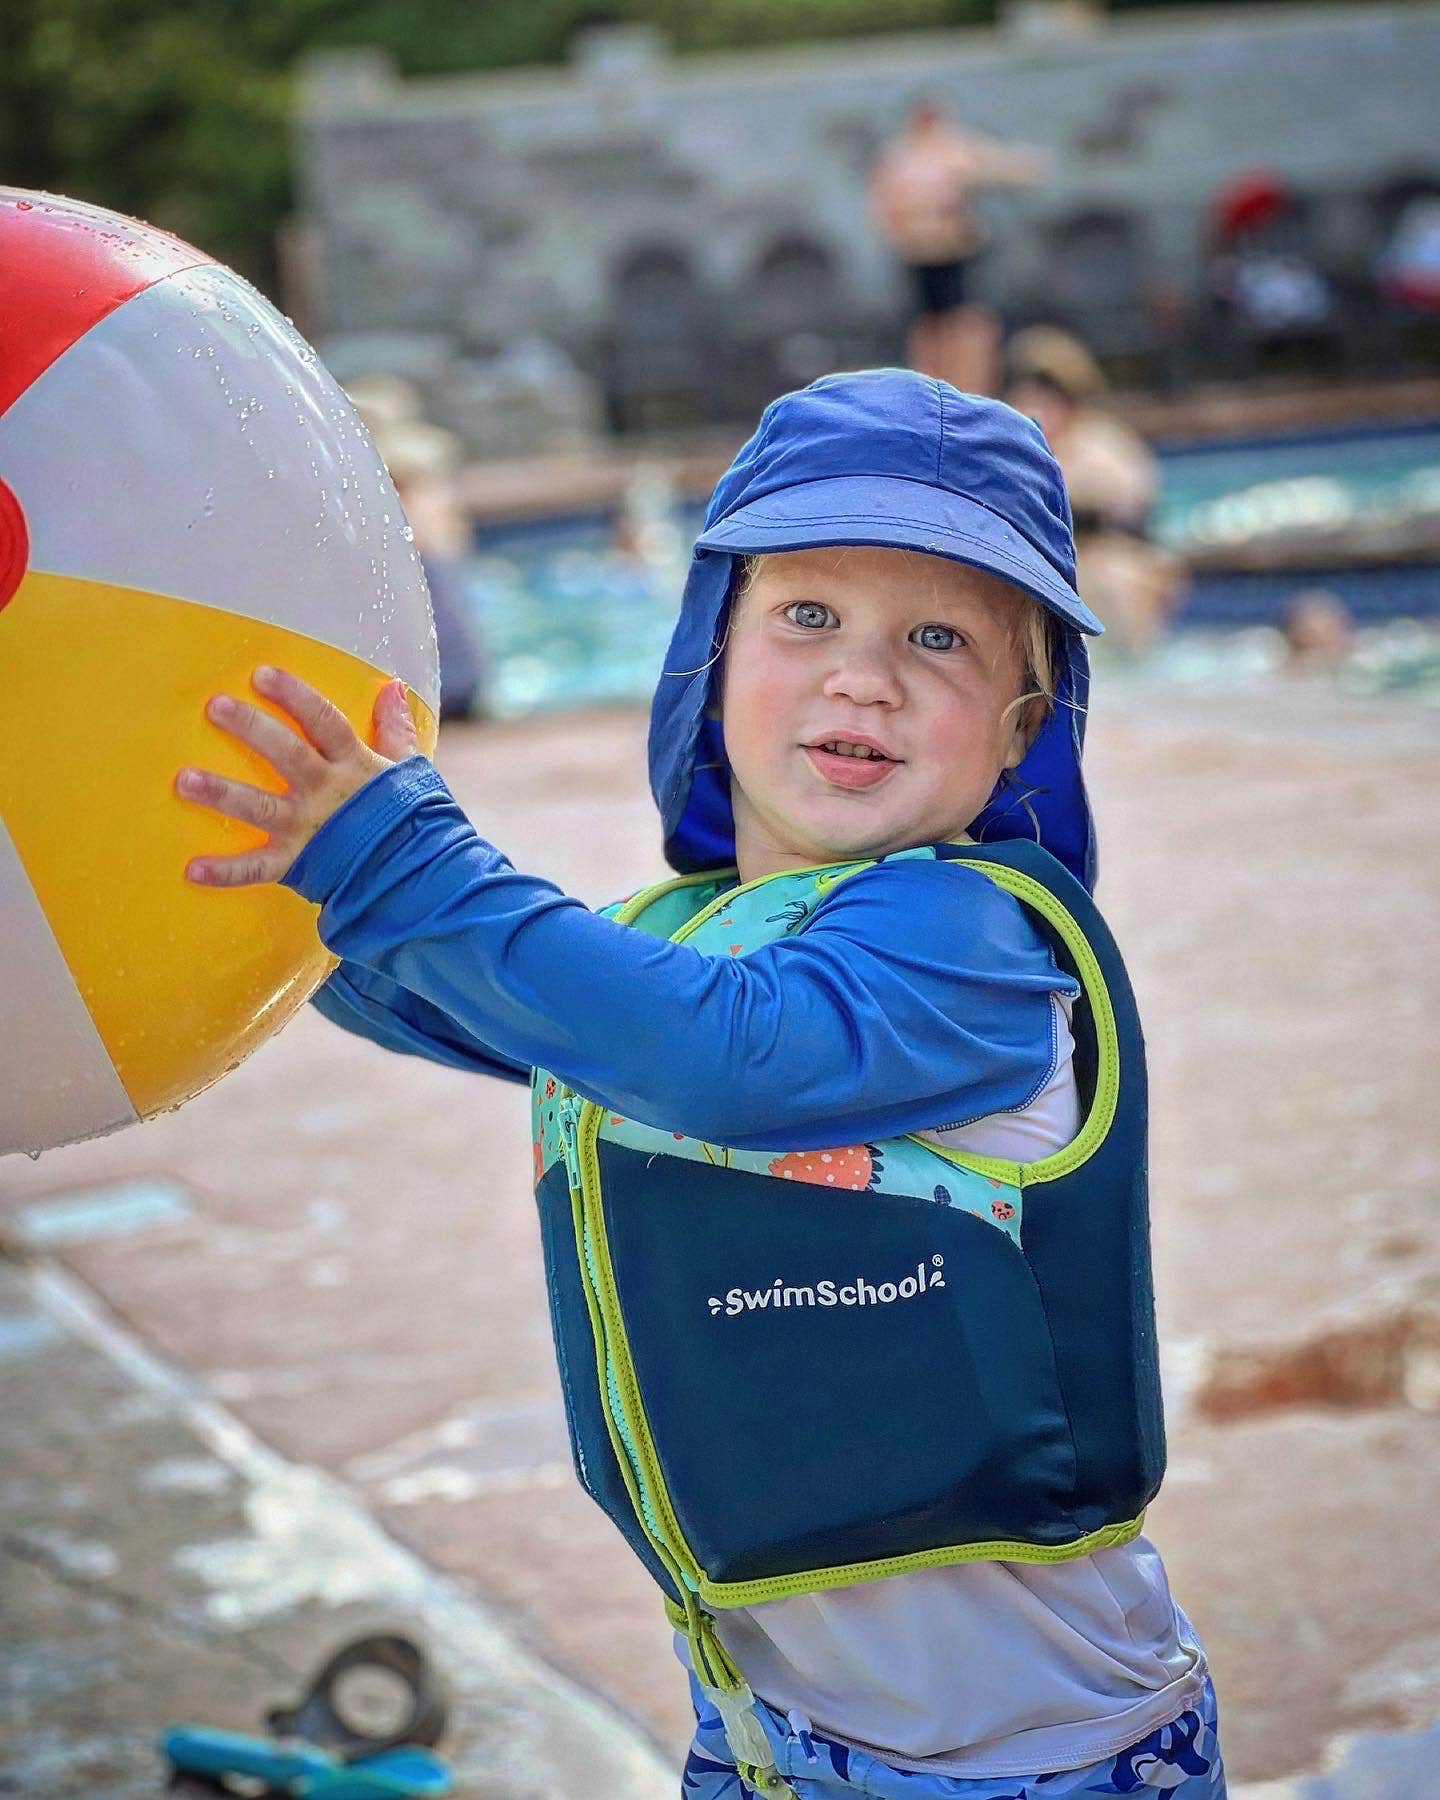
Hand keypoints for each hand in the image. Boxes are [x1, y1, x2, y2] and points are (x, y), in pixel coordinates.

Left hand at [177, 666, 419, 886]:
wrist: (414, 875)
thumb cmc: (407, 818)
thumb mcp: (408, 770)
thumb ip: (397, 730)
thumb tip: (392, 687)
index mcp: (354, 766)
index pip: (325, 722)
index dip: (295, 697)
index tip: (261, 674)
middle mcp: (327, 794)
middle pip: (287, 755)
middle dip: (252, 729)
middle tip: (216, 706)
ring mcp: (308, 830)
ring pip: (261, 808)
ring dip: (222, 794)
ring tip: (183, 779)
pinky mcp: (296, 864)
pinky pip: (257, 869)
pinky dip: (225, 872)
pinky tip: (192, 869)